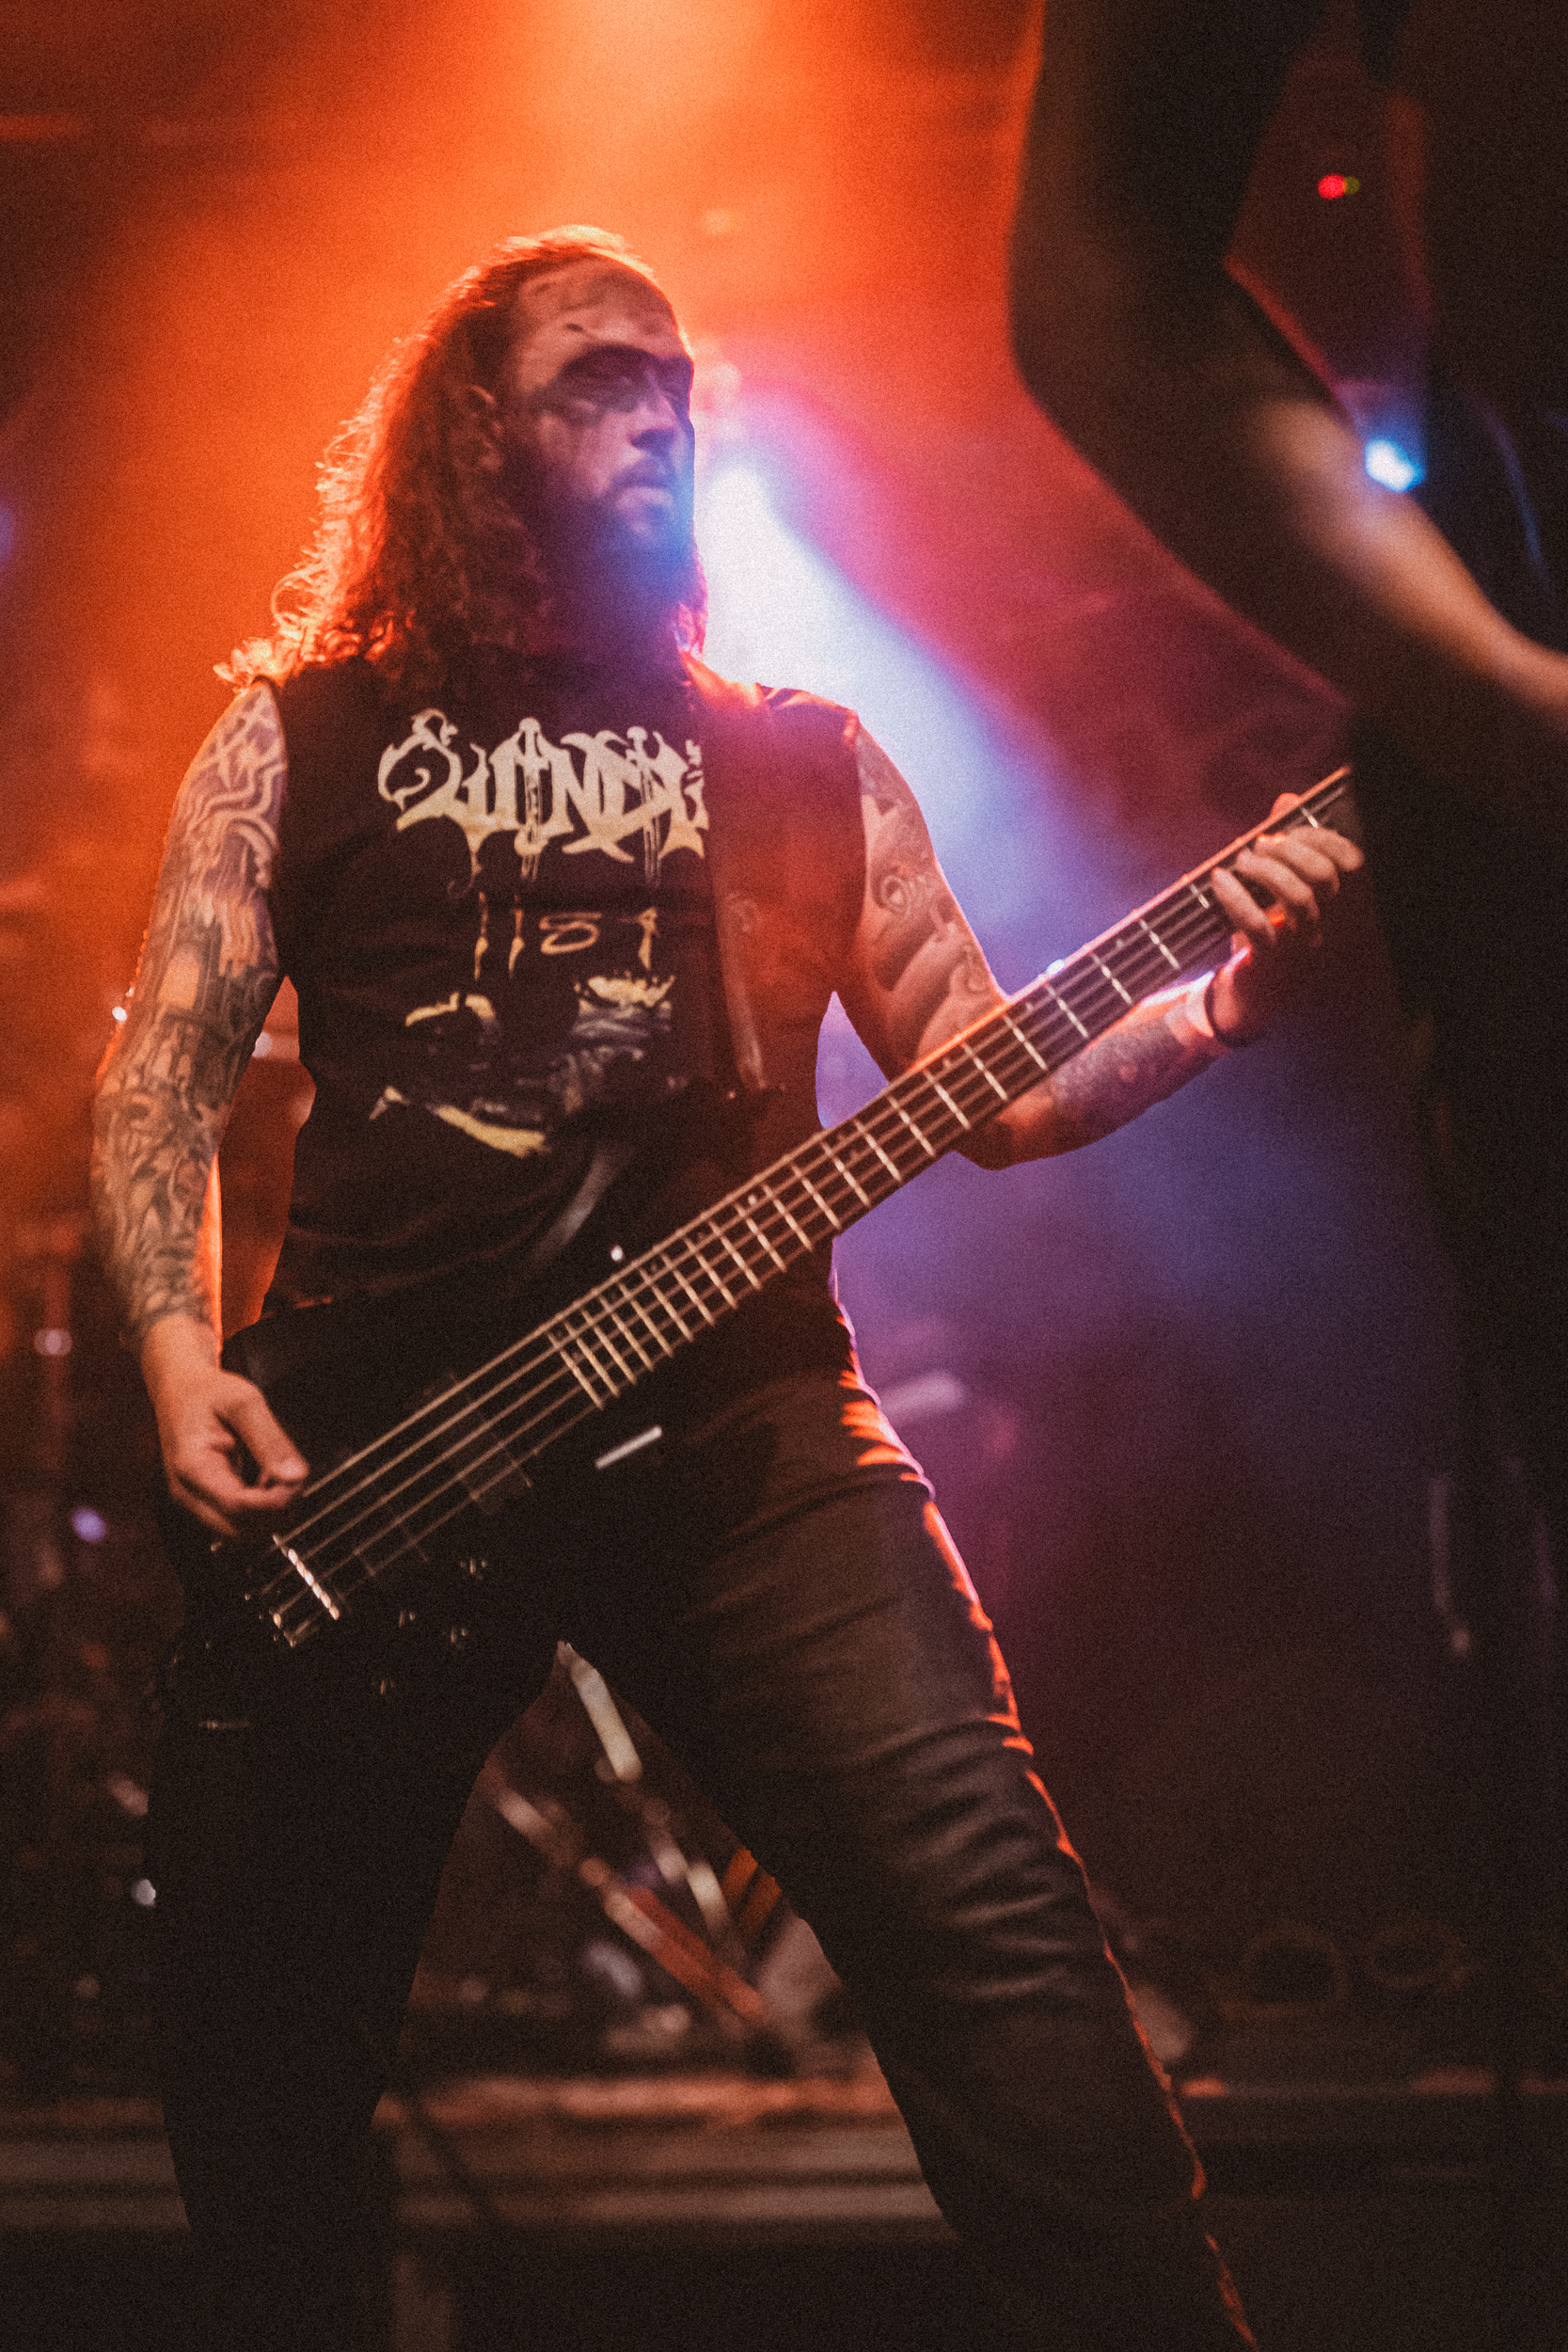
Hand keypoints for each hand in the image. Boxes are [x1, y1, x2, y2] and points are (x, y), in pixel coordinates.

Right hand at [140, 1313, 308, 1537]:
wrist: (179, 1389)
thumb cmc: (208, 1392)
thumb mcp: (244, 1402)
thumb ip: (270, 1440)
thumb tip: (295, 1476)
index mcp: (191, 1466)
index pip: (237, 1506)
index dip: (274, 1501)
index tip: (297, 1479)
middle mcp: (187, 1492)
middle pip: (237, 1531)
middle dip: (273, 1513)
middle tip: (293, 1478)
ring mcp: (193, 1501)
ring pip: (238, 1532)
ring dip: (268, 1514)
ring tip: (280, 1476)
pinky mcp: (203, 1502)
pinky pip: (235, 1521)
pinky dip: (259, 1510)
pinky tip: (269, 1481)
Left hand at [1206, 794, 1363, 1043]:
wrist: (1251, 996)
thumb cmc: (1270, 932)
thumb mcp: (1280, 888)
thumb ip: (1286, 843)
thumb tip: (1288, 798)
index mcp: (1342, 906)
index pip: (1353, 864)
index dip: (1324, 838)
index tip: (1290, 830)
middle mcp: (1331, 926)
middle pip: (1325, 877)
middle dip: (1290, 850)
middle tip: (1259, 845)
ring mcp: (1303, 947)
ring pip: (1298, 900)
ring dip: (1265, 871)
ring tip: (1241, 862)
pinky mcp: (1272, 964)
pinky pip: (1259, 927)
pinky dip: (1236, 899)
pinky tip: (1218, 882)